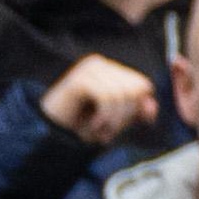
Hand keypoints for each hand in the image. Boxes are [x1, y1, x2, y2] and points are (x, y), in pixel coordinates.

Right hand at [38, 53, 157, 146]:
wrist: (45, 134)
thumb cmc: (77, 128)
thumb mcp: (112, 121)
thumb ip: (134, 113)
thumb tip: (152, 107)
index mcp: (110, 70)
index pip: (142, 85)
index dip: (136, 110)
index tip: (117, 128)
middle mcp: (100, 64)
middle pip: (135, 88)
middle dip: (125, 117)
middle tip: (107, 133)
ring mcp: (89, 70)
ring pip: (122, 94)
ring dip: (114, 121)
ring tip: (99, 132)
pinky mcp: (80, 79)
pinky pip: (106, 98)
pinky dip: (104, 118)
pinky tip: (92, 126)